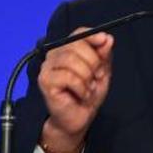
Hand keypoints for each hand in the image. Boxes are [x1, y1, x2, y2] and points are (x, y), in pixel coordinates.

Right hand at [37, 28, 113, 152]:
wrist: (78, 119)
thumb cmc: (87, 94)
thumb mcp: (102, 72)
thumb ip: (103, 55)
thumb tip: (107, 38)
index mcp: (68, 49)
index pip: (78, 33)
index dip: (92, 35)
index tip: (104, 40)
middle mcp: (54, 55)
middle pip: (76, 45)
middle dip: (93, 62)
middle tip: (97, 76)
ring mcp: (47, 67)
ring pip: (71, 61)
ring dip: (87, 77)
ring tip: (88, 88)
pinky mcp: (45, 81)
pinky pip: (68, 77)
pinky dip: (81, 88)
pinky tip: (81, 95)